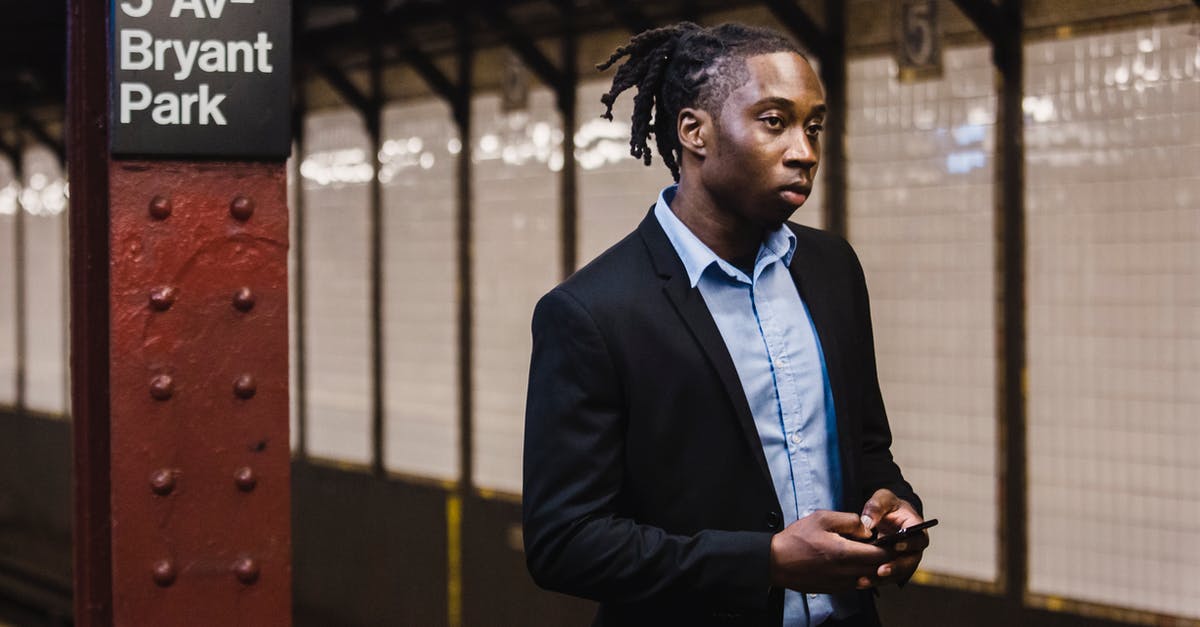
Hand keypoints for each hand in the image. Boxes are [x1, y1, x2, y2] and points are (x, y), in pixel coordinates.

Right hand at [768, 510, 890, 592]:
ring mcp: (842, 583)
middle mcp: (846, 572)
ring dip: (873, 566)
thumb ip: (850, 520)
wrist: (776, 562)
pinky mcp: (836, 589)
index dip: (890, 547)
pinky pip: (857, 582)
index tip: (891, 538)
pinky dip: (861, 573)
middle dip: (884, 557)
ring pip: (869, 577)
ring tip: (866, 552)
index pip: (881, 555)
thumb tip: (868, 529)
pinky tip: (852, 561)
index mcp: (845, 553)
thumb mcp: (822, 518)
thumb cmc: (797, 538)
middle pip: (879, 569)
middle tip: (882, 544)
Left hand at [858, 489, 927, 587]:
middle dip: (896, 567)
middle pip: (910, 562)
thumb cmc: (888, 506)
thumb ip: (876, 507)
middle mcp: (914, 548)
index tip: (896, 546)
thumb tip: (867, 523)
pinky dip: (874, 580)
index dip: (909, 544)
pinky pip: (887, 577)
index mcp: (917, 529)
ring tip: (864, 581)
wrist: (887, 517)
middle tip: (880, 571)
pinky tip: (859, 582)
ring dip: (882, 579)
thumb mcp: (883, 499)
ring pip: (898, 573)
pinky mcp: (893, 567)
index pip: (918, 539)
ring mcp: (904, 559)